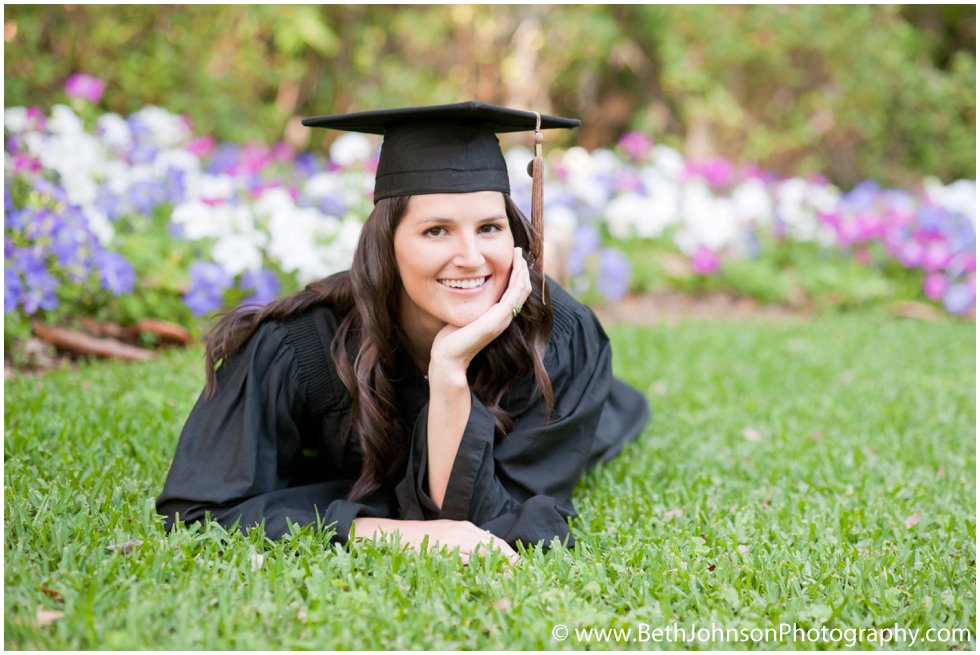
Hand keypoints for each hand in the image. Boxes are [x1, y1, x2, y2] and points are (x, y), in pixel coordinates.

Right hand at [352, 518, 518, 565]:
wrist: (397, 534)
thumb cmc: (423, 539)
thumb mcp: (447, 536)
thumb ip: (465, 543)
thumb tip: (485, 551)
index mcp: (465, 528)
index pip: (495, 541)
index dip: (509, 554)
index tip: (520, 566)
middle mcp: (463, 530)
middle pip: (494, 545)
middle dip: (509, 559)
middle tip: (521, 573)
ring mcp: (454, 538)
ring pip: (484, 551)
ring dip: (498, 564)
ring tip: (511, 575)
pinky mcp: (445, 547)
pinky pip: (467, 558)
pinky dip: (479, 566)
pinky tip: (488, 574)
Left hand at [429, 247, 531, 373]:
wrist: (449, 359)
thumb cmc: (451, 340)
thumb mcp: (464, 316)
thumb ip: (470, 305)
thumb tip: (463, 291)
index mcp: (498, 317)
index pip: (515, 293)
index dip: (517, 275)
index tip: (513, 258)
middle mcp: (503, 318)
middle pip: (522, 290)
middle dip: (522, 269)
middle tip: (517, 251)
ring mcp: (502, 320)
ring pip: (521, 290)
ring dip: (522, 270)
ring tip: (518, 254)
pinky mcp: (496, 320)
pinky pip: (513, 296)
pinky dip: (517, 279)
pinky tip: (515, 267)